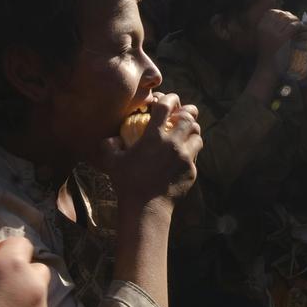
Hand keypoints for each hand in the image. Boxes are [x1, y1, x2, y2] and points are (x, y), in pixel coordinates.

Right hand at [98, 93, 201, 213]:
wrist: (146, 208)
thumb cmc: (127, 183)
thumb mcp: (112, 162)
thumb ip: (109, 146)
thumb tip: (111, 139)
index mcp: (154, 136)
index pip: (167, 106)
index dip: (170, 98)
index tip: (170, 99)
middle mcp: (173, 143)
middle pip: (190, 118)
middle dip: (188, 113)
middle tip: (182, 115)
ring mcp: (184, 157)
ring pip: (198, 136)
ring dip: (192, 133)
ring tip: (185, 135)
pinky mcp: (191, 171)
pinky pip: (196, 156)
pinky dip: (191, 152)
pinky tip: (182, 157)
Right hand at [255, 9, 300, 69]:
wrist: (268, 68)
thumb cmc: (269, 52)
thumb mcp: (266, 36)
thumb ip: (272, 25)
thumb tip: (283, 13)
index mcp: (260, 27)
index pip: (272, 12)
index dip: (281, 13)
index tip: (286, 18)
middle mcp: (265, 29)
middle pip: (280, 14)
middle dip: (289, 16)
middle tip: (295, 21)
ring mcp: (273, 34)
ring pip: (287, 19)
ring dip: (295, 20)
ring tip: (298, 25)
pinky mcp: (282, 39)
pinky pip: (292, 26)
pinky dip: (298, 26)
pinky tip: (299, 29)